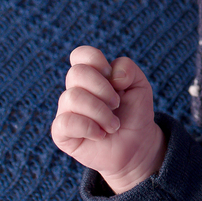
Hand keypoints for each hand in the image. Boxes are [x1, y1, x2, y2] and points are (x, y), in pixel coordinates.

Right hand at [51, 46, 166, 193]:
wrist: (137, 145)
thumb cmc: (135, 113)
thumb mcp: (140, 85)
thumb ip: (128, 69)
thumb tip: (112, 75)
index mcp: (91, 74)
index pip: (81, 54)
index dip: (98, 63)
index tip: (115, 81)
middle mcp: (75, 90)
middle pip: (76, 73)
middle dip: (104, 90)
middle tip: (117, 105)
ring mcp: (66, 110)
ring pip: (72, 98)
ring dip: (101, 113)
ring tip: (113, 125)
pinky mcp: (61, 133)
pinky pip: (65, 122)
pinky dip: (89, 128)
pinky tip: (100, 135)